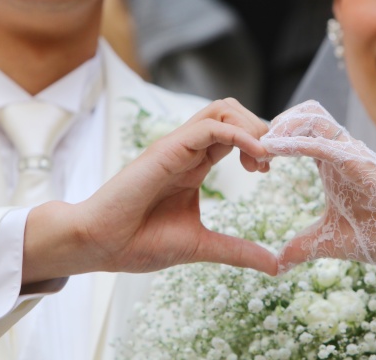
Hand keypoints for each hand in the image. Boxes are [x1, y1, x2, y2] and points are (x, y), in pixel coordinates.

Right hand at [24, 99, 275, 282]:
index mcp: (195, 165)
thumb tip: (273, 266)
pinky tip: (255, 155)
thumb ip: (237, 250)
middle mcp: (188, 150)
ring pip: (222, 109)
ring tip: (261, 158)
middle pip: (232, 112)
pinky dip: (239, 134)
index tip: (267, 169)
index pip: (235, 134)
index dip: (260, 143)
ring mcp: (177, 147)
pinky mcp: (167, 149)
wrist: (101, 246)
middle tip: (267, 161)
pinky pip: (210, 127)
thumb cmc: (140, 242)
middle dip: (260, 128)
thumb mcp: (202, 246)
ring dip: (251, 126)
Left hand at [261, 101, 375, 287]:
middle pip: (303, 115)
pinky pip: (325, 143)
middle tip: (252, 148)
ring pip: (313, 118)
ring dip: (283, 127)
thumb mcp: (328, 241)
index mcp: (330, 161)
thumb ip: (301, 247)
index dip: (273, 140)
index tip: (253, 163)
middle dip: (274, 125)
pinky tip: (275, 151)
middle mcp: (340, 150)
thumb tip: (277, 265)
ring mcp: (352, 153)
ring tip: (261, 147)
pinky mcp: (361, 163)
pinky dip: (298, 143)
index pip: (297, 132)